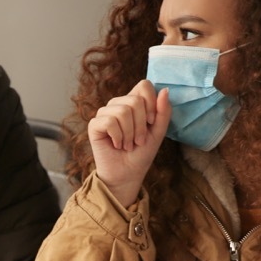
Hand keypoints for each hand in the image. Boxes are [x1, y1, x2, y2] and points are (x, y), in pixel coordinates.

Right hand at [88, 80, 171, 206]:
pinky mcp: (94, 125)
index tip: (151, 122)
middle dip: (141, 125)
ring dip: (130, 134)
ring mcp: (104, 114)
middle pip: (135, 100)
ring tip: (128, 145)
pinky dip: (118, 137)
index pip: (144, 85)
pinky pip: (109, 122)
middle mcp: (118, 104)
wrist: (127, 174)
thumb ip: (163, 112)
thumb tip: (165, 90)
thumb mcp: (158, 132)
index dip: (151, 103)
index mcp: (133, 102)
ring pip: (123, 111)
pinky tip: (117, 145)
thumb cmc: (141, 153)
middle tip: (138, 141)